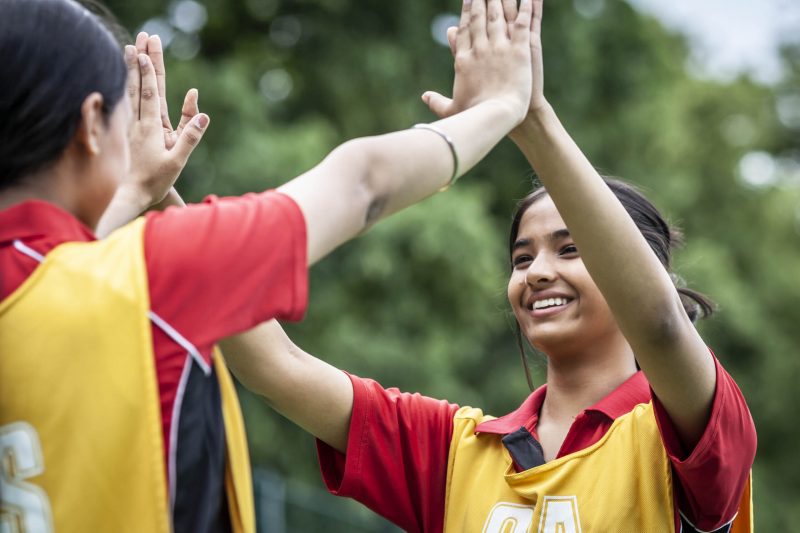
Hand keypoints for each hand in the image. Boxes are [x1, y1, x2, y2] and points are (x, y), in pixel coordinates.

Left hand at [123, 33, 207, 209]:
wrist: (133, 194)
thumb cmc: (157, 179)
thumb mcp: (178, 160)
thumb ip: (190, 137)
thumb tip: (203, 114)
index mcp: (151, 128)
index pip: (149, 95)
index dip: (148, 73)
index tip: (146, 52)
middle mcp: (139, 121)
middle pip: (141, 85)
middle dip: (142, 60)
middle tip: (143, 38)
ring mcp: (134, 124)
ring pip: (133, 90)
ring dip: (133, 67)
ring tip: (132, 47)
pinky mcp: (132, 129)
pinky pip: (131, 101)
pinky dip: (130, 84)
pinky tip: (130, 75)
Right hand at [422, 0, 533, 123]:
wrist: (494, 116)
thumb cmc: (473, 116)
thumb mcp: (451, 109)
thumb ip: (437, 101)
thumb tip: (424, 97)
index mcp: (463, 60)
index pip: (463, 31)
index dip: (465, 13)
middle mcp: (479, 49)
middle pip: (479, 18)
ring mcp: (499, 48)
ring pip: (498, 16)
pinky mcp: (519, 51)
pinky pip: (522, 23)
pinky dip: (526, 7)